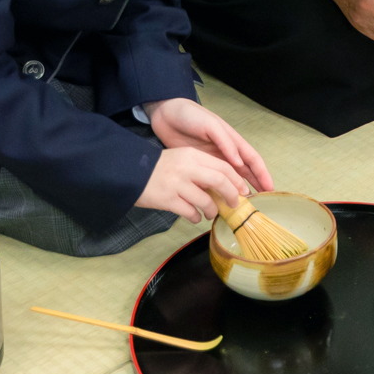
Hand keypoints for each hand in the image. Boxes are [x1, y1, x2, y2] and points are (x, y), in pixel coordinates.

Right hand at [135, 146, 253, 222]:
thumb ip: (200, 168)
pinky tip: (194, 217)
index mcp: (193, 155)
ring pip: (206, 200)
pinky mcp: (168, 200)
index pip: (223, 166)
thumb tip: (223, 185)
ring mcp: (177, 184)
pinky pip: (190, 212)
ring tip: (210, 213)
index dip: (236, 180)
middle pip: (220, 181)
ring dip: (212, 210)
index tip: (243, 191)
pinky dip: (195, 217)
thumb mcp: (181, 159)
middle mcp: (187, 168)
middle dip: (231, 195)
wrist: (130, 172)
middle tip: (234, 205)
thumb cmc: (158, 167)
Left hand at [143, 97, 272, 194]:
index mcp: (231, 140)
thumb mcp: (210, 124)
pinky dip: (218, 191)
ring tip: (243, 206)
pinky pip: (212, 181)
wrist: (166, 115)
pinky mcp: (199, 166)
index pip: (252, 159)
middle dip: (254, 185)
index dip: (262, 173)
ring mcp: (212, 160)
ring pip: (230, 178)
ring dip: (237, 190)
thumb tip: (240, 163)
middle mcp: (225, 152)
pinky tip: (219, 202)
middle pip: (245, 171)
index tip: (269, 188)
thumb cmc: (190, 115)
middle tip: (260, 202)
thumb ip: (225, 142)